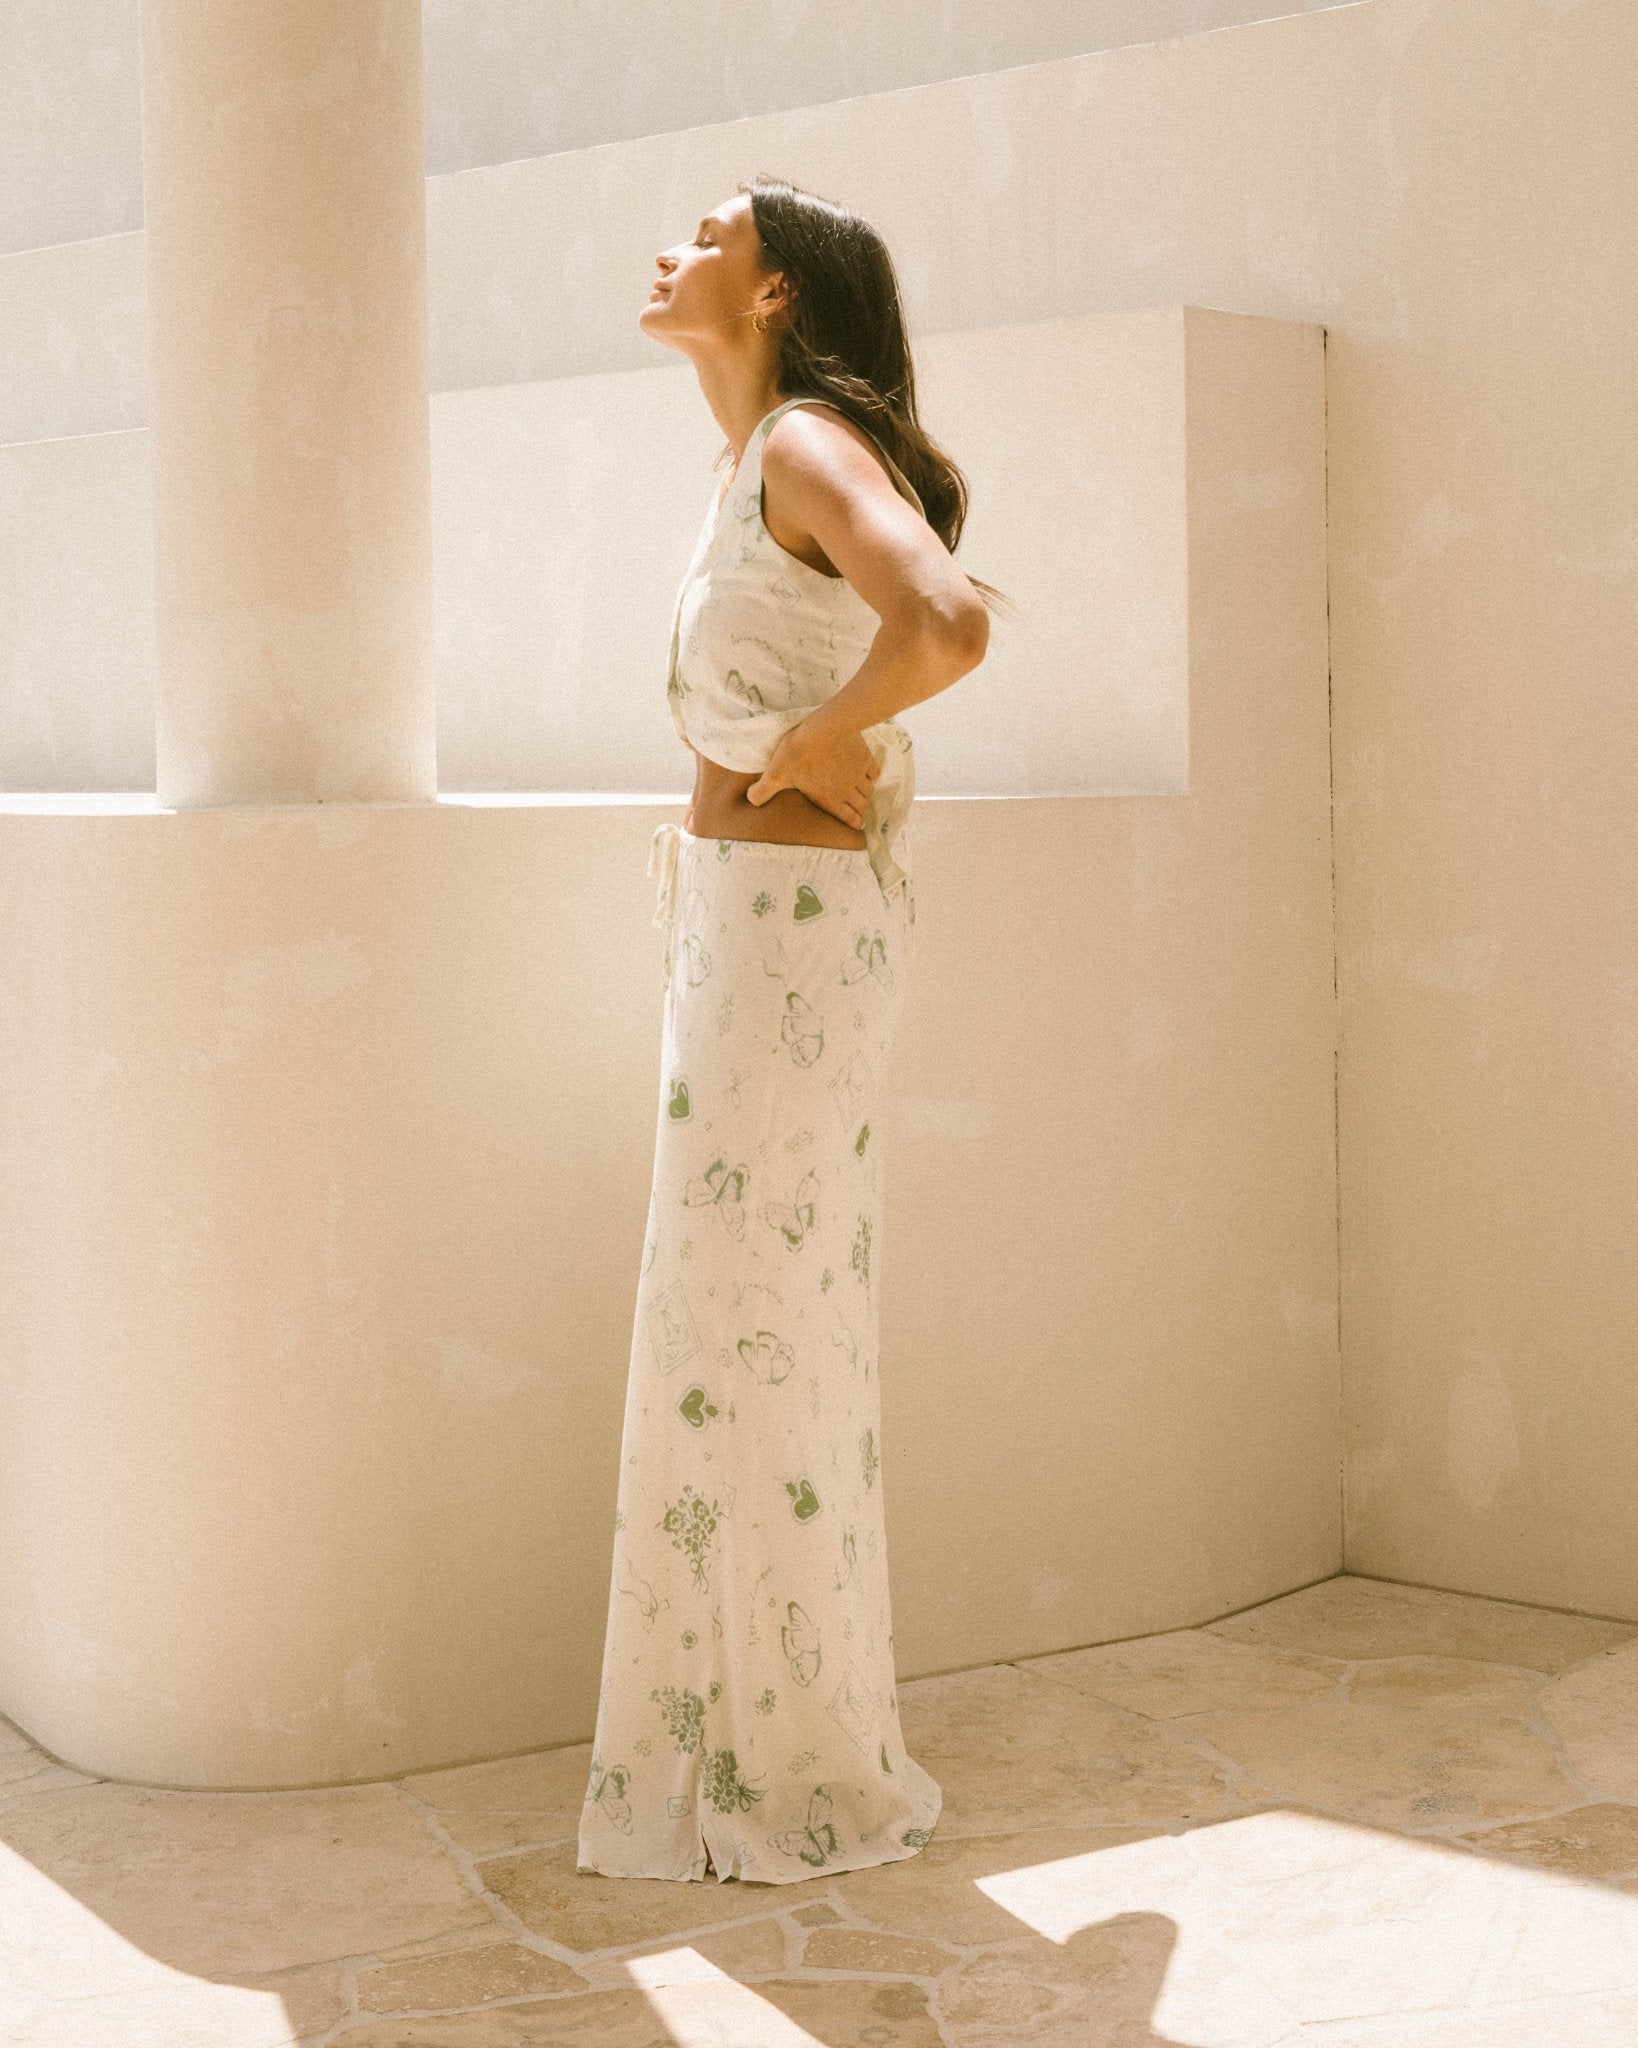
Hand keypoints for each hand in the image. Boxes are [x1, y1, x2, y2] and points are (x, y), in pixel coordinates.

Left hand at [745, 716, 879, 828]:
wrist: (822, 728)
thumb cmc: (797, 753)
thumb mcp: (776, 774)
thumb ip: (764, 790)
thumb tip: (751, 801)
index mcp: (830, 799)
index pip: (848, 817)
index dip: (854, 822)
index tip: (858, 824)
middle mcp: (847, 790)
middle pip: (862, 805)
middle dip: (861, 809)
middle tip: (860, 809)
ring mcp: (858, 774)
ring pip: (869, 790)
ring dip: (866, 793)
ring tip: (862, 792)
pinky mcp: (865, 757)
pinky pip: (874, 771)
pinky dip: (872, 775)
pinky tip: (867, 772)